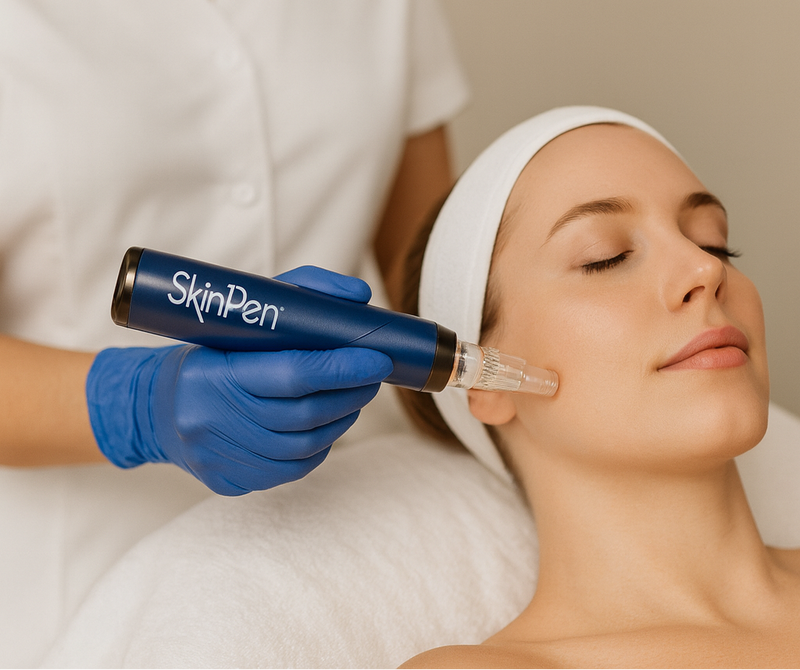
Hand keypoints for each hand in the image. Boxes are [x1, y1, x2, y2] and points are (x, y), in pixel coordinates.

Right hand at [86, 266, 391, 494]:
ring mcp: (222, 457)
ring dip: (342, 420)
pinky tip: (328, 425)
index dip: (342, 368)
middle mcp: (214, 420)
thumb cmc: (210, 352)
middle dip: (351, 393)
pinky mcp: (230, 482)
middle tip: (374, 374)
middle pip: (305, 414)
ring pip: (305, 446)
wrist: (155, 407)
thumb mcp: (246, 314)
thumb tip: (360, 299)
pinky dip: (320, 446)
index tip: (378, 359)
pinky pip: (292, 469)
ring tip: (355, 397)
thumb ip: (303, 295)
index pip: (293, 374)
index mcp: (214, 373)